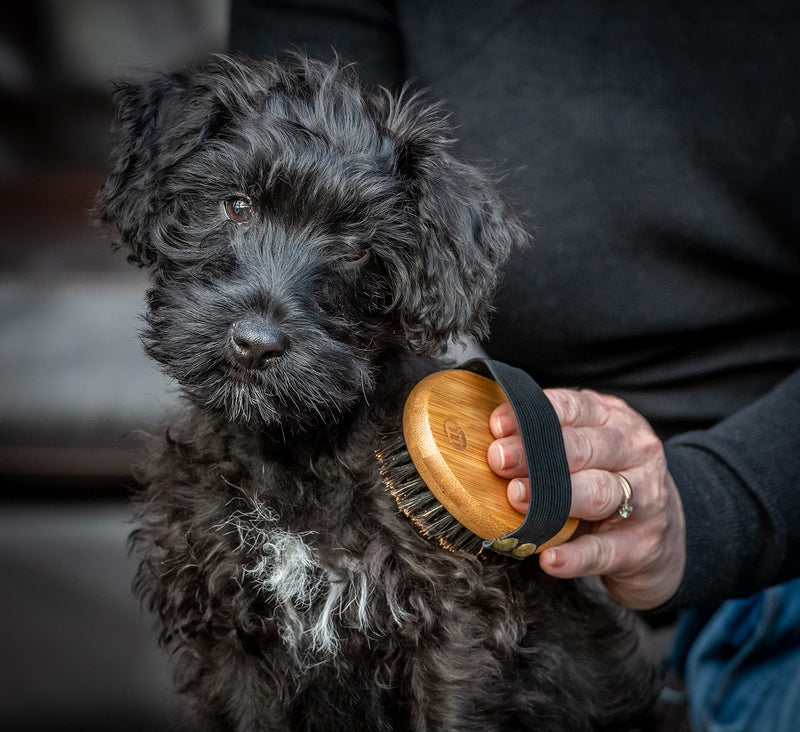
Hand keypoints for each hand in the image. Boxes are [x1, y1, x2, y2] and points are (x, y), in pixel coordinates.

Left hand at [487, 388, 685, 609]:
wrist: (666, 534)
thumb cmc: (607, 480)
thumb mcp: (586, 447)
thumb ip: (546, 438)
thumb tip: (488, 438)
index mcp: (612, 419)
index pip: (570, 408)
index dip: (531, 416)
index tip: (496, 427)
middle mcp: (635, 451)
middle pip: (582, 449)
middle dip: (535, 454)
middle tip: (498, 460)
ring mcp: (646, 498)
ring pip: (599, 493)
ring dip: (554, 496)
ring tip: (516, 499)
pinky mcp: (644, 545)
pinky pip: (605, 550)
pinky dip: (576, 556)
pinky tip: (549, 559)